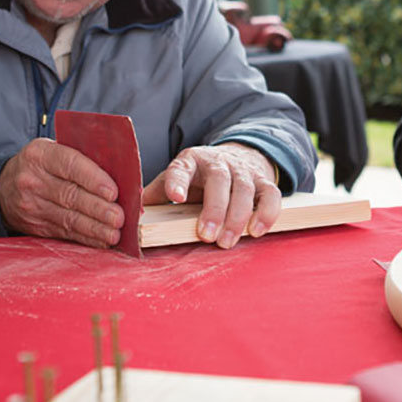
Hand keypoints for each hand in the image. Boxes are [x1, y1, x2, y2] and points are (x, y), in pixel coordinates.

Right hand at [0, 138, 124, 246]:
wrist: (2, 187)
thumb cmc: (41, 165)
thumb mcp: (52, 150)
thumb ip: (80, 157)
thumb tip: (120, 173)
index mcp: (40, 155)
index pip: (70, 165)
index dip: (93, 179)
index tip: (112, 192)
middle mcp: (32, 180)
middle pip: (69, 195)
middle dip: (98, 209)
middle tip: (119, 217)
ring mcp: (32, 205)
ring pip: (68, 218)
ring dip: (95, 228)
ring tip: (115, 233)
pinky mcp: (35, 226)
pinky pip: (65, 233)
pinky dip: (86, 238)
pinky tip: (102, 240)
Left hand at [141, 143, 280, 249]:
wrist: (235, 160)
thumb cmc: (198, 179)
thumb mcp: (175, 181)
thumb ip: (156, 195)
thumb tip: (130, 215)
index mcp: (190, 161)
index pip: (181, 168)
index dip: (177, 181)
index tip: (174, 197)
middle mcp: (218, 162)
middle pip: (219, 180)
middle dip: (215, 209)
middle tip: (207, 236)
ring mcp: (243, 171)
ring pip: (245, 189)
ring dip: (238, 217)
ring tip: (228, 242)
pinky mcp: (264, 182)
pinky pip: (271, 195)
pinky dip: (267, 213)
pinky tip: (256, 231)